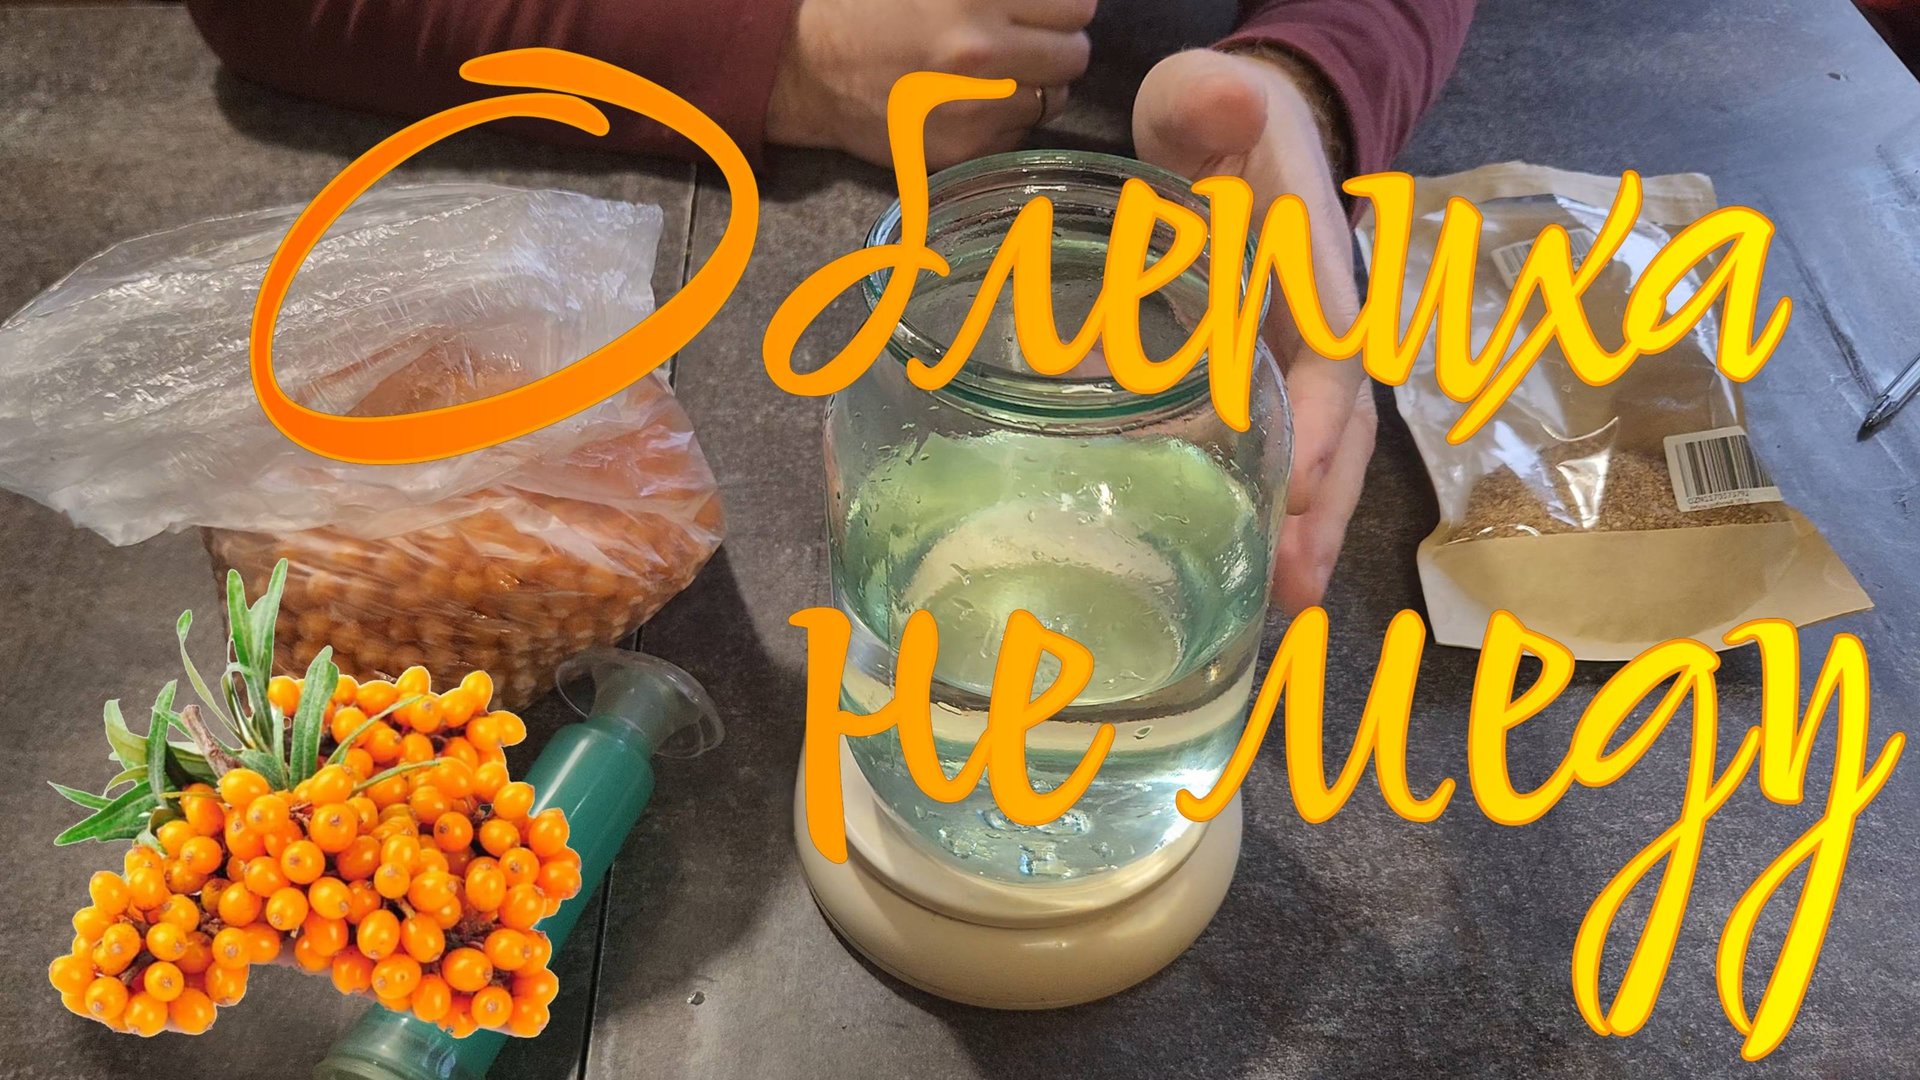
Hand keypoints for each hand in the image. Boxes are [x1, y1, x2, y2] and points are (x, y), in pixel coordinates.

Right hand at [767, 0, 1093, 168]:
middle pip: (1075, 56)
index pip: (1077, 7)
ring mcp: (974, 106)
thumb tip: (1052, 3)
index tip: (1042, 13)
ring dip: (1034, 87)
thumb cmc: (866, 6)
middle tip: (1025, 44)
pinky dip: (1005, 121)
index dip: (1061, 9)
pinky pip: (1017, 135)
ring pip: (1052, 100)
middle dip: (1056, 48)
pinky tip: (970, 103)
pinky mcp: (962, 149)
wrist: (807, 67)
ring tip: (995, 74)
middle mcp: (981, 51)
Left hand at [1132, 47, 1375, 614]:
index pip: (1331, 350)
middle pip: (1344, 429)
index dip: (1320, 417)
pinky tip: (1253, 582)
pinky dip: (1279, 515)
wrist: (1239, 132)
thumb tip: (1230, 101)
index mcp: (1312, 266)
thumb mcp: (1209, 93)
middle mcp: (1321, 326)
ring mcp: (1300, 363)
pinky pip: (1285, 455)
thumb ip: (1213, 98)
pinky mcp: (1270, 387)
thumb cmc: (1220, 119)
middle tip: (1294, 586)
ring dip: (1308, 530)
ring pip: (1324, 455)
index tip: (1298, 478)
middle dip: (1325, 507)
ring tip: (1280, 609)